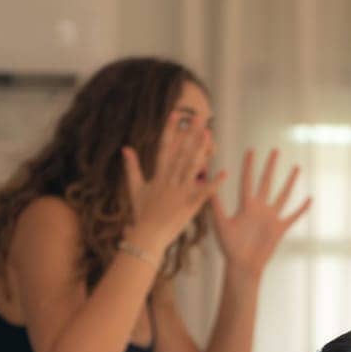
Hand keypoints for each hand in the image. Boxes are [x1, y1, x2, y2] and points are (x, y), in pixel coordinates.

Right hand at [123, 126, 224, 249]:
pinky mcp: (189, 205)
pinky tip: (224, 173)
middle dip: (190, 134)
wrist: (146, 236)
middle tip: (200, 118)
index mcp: (158, 175)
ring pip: (192, 167)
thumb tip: (126, 148)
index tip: (175, 115)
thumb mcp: (135, 188)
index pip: (165, 147)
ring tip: (210, 135)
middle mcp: (169, 180)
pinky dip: (214, 184)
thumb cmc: (141, 214)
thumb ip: (132, 167)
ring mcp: (179, 192)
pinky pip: (203, 193)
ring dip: (201, 150)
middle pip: (181, 153)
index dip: (170, 130)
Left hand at [211, 148, 311, 278]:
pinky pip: (293, 216)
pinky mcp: (279, 229)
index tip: (251, 150)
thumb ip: (215, 203)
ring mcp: (271, 218)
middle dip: (270, 166)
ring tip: (296, 168)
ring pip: (283, 195)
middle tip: (275, 150)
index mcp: (245, 206)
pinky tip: (310, 198)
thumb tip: (208, 184)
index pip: (248, 180)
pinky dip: (302, 209)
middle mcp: (259, 208)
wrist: (243, 266)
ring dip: (290, 182)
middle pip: (266, 182)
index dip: (249, 166)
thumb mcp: (220, 223)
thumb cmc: (229, 247)